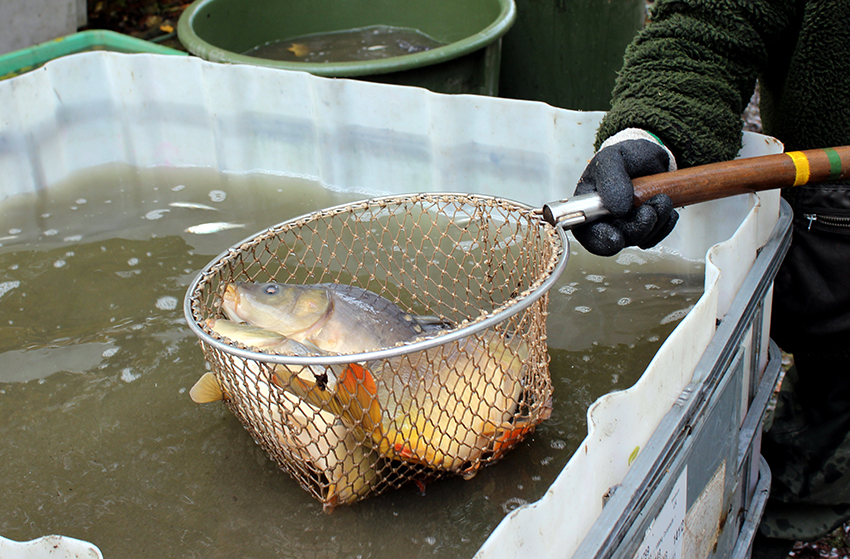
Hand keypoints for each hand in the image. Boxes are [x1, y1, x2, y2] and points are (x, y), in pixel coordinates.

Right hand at [572, 131, 678, 255]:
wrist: (648, 158)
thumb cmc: (625, 157)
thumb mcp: (614, 158)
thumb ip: (612, 180)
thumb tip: (618, 210)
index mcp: (586, 206)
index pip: (586, 233)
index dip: (600, 239)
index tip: (617, 236)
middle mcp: (602, 221)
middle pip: (616, 240)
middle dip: (637, 228)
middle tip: (649, 209)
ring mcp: (623, 227)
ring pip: (639, 240)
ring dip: (656, 222)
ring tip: (661, 199)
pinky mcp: (642, 231)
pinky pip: (655, 238)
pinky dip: (665, 224)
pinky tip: (664, 208)